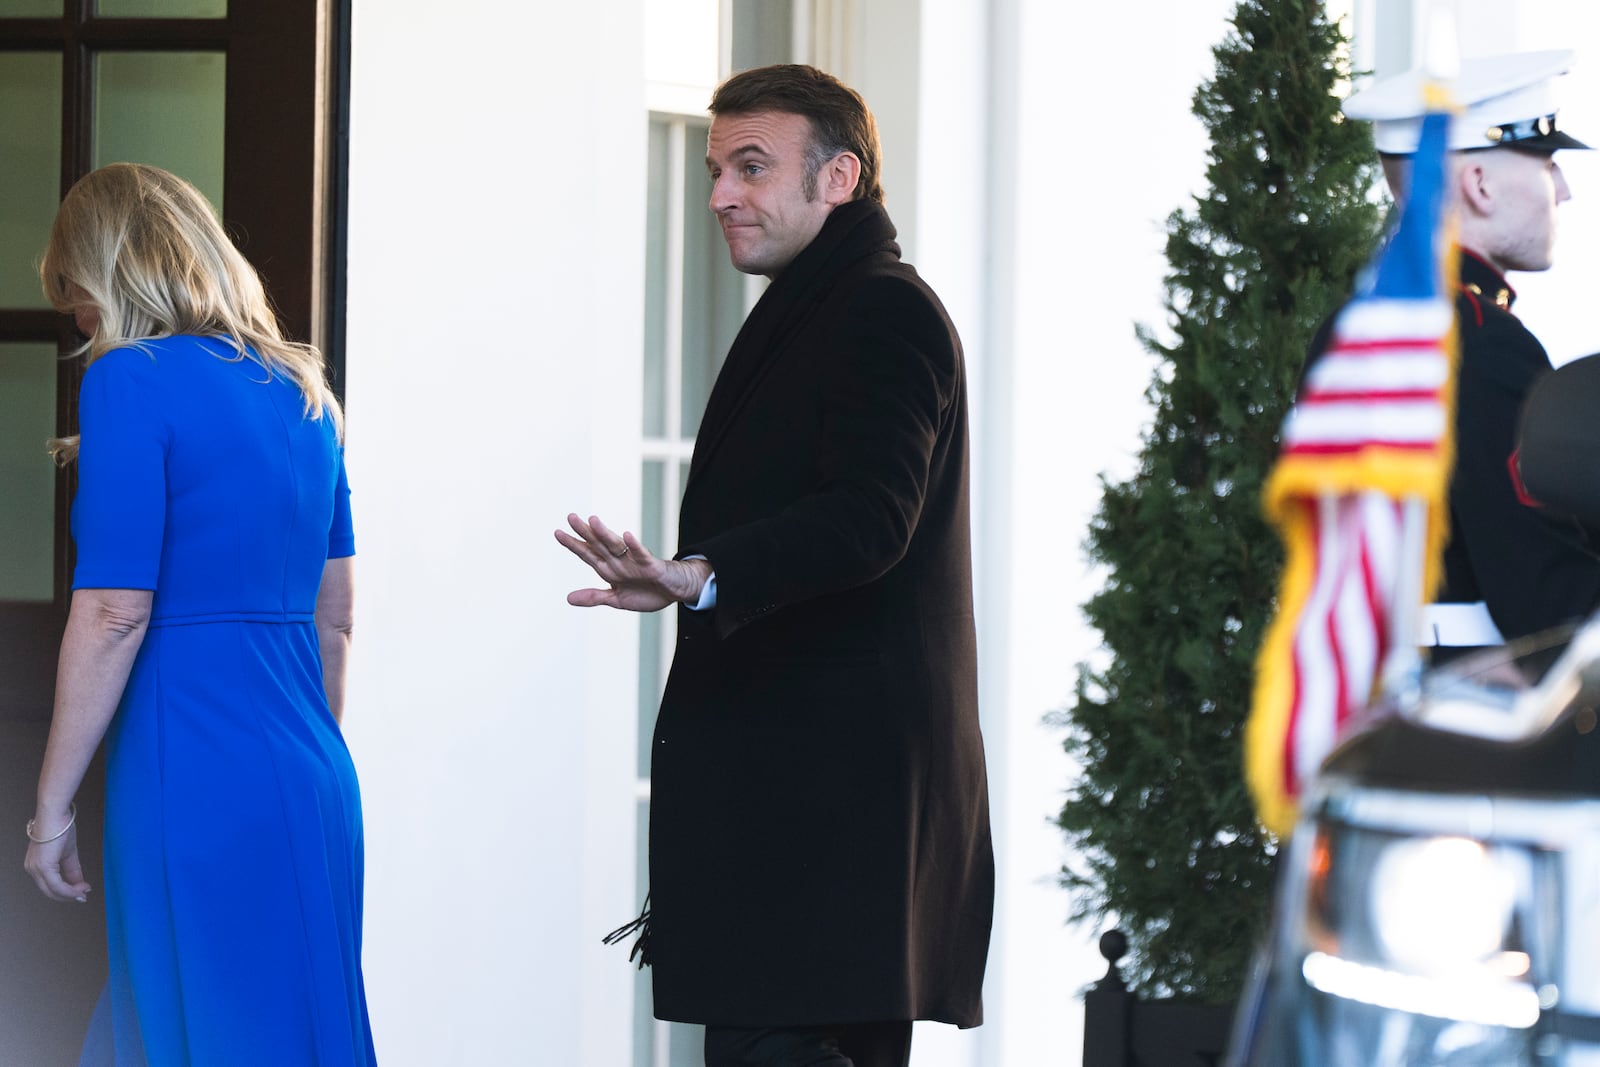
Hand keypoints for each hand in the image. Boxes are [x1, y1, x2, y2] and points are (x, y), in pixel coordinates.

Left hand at [24, 809, 90, 903]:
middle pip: (50, 892)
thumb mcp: (68, 853)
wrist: (55, 815)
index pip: (49, 885)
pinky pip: (57, 885)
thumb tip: (80, 884)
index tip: (81, 892)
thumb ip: (72, 870)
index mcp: (35, 865)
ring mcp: (36, 869)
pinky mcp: (44, 867)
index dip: (66, 892)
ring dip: (71, 894)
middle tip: (84, 895)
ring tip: (85, 891)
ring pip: (53, 891)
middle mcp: (32, 869)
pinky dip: (70, 890)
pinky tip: (81, 888)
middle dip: (68, 896)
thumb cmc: (59, 827)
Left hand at [555, 513, 710, 612]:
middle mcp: (619, 561)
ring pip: (616, 546)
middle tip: (571, 517)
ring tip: (592, 521)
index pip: (588, 554)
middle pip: (599, 545)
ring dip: (604, 534)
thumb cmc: (647, 592)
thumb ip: (594, 597)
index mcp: (609, 569)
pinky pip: (641, 554)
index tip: (558, 532)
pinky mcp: (651, 565)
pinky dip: (634, 545)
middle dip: (584, 532)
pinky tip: (626, 535)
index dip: (573, 544)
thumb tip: (568, 598)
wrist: (675, 591)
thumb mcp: (617, 599)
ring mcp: (634, 562)